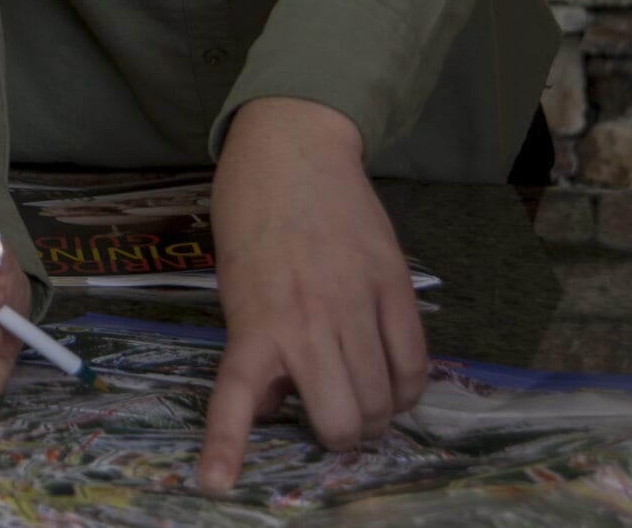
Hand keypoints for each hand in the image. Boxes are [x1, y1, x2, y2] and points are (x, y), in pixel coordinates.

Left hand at [197, 96, 426, 490]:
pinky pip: (415, 364)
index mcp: (255, 318)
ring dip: (374, 416)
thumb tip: (274, 404)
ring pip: (383, 399)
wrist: (294, 146)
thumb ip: (256, 345)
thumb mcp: (234, 283)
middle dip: (337, 437)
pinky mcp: (396, 286)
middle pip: (341, 417)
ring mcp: (357, 303)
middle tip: (328, 423)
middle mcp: (308, 319)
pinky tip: (394, 385)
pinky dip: (407, 389)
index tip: (216, 485)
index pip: (237, 396)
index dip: (226, 446)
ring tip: (361, 404)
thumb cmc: (251, 214)